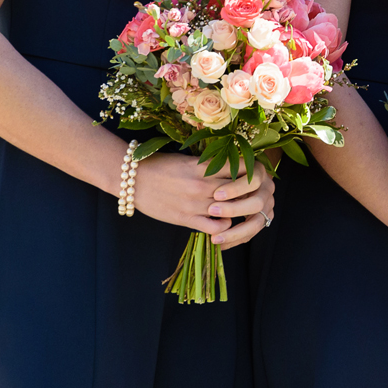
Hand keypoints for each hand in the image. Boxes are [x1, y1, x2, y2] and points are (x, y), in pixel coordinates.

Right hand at [131, 153, 273, 248]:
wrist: (133, 180)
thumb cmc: (160, 165)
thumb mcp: (188, 159)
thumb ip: (210, 165)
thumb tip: (233, 168)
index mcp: (205, 166)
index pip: (241, 168)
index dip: (252, 172)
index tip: (254, 174)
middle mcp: (203, 186)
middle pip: (240, 191)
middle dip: (249, 192)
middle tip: (253, 193)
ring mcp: (195, 204)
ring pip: (231, 211)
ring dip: (238, 210)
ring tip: (240, 207)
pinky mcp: (187, 219)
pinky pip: (215, 228)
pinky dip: (223, 227)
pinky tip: (223, 222)